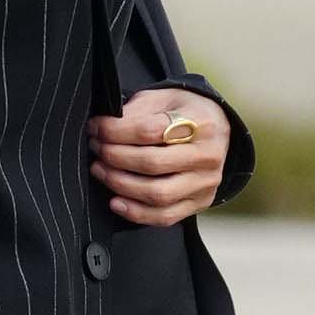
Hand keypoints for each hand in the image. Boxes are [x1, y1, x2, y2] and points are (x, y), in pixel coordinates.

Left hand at [90, 85, 234, 226]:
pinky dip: (135, 212)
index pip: (149, 130)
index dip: (115, 131)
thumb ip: (137, 110)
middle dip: (115, 157)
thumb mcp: (165, 98)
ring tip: (101, 171)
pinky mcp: (200, 202)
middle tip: (97, 149)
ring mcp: (205, 182)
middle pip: (152, 163)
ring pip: (157, 193)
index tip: (96, 128)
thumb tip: (105, 127)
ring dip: (120, 184)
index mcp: (200, 122)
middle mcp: (207, 155)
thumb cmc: (187, 112)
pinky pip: (164, 216)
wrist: (218, 130)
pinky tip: (116, 201)